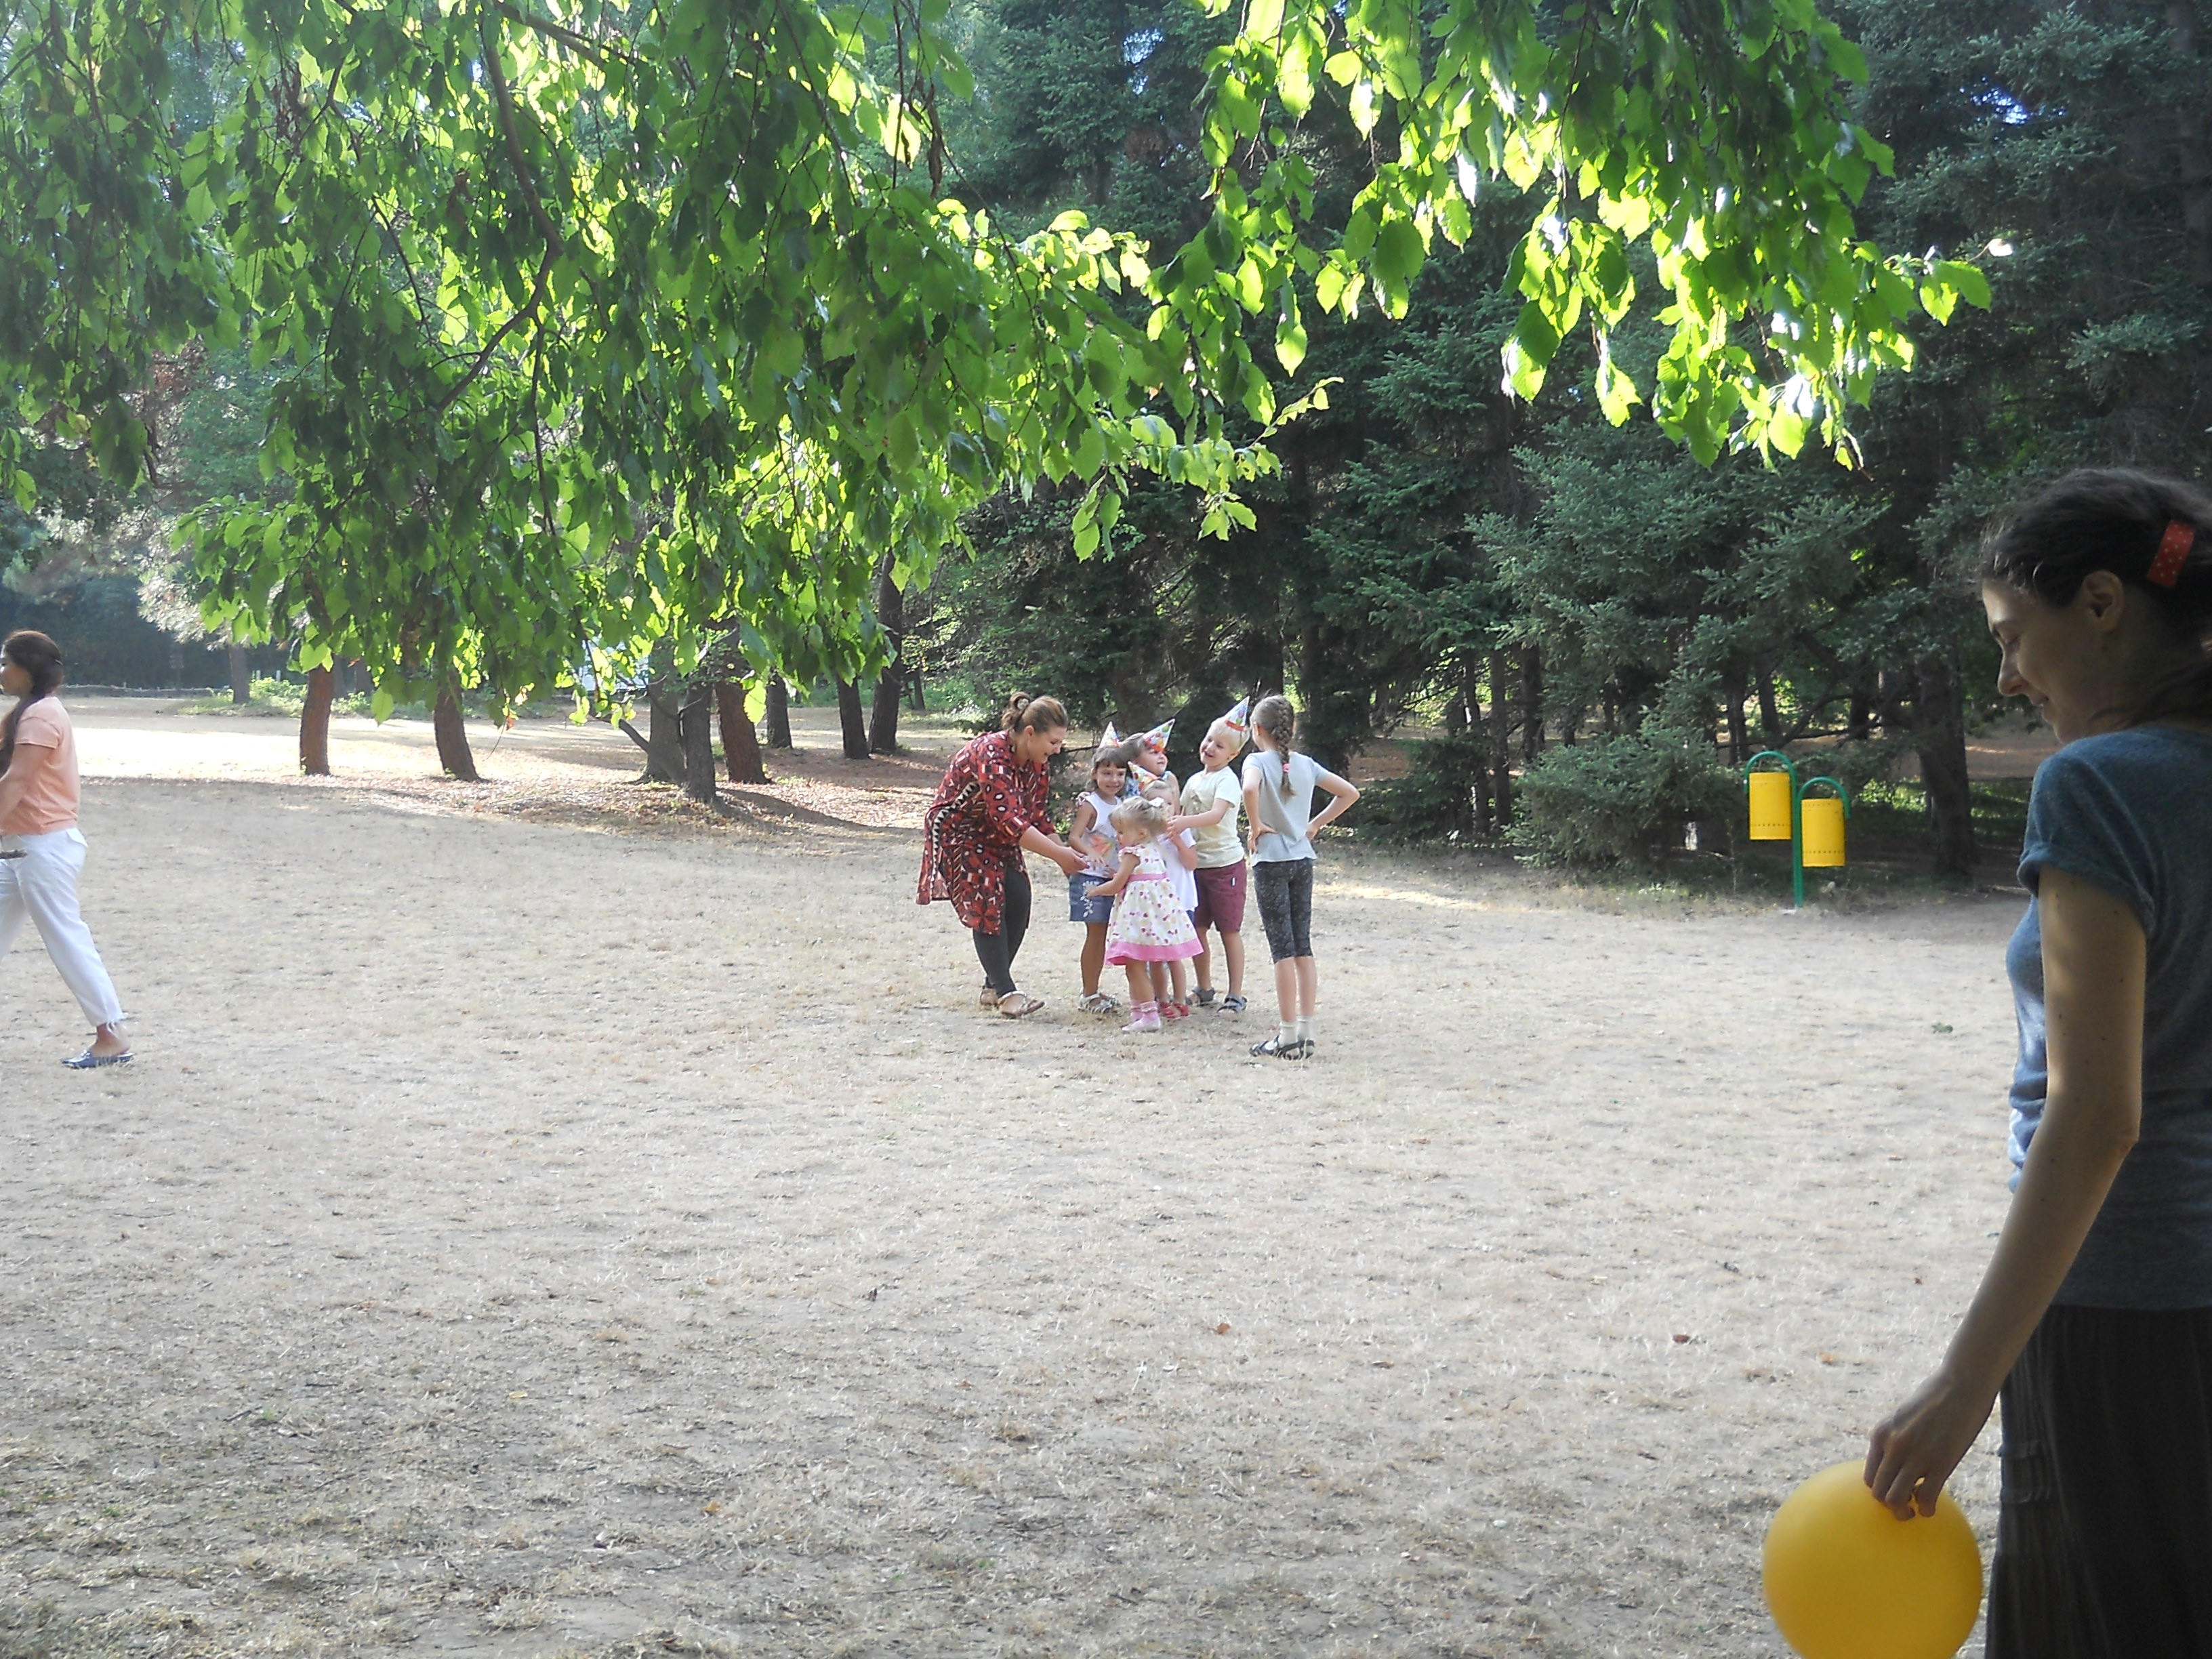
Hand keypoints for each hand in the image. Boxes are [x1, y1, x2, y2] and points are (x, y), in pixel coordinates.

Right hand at [1053, 844, 1086, 876]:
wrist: (1055, 853)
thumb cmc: (1064, 850)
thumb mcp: (1072, 850)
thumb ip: (1078, 854)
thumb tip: (1083, 856)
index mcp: (1074, 858)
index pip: (1082, 863)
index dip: (1086, 865)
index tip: (1088, 865)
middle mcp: (1071, 863)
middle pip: (1080, 868)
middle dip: (1083, 867)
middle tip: (1086, 867)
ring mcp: (1068, 867)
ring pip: (1076, 871)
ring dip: (1079, 870)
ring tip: (1081, 868)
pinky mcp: (1065, 869)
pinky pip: (1071, 872)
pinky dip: (1074, 871)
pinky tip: (1075, 870)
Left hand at [1863, 1365, 1997, 1518]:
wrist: (1959, 1386)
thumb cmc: (1935, 1398)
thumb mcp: (1903, 1418)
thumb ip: (1896, 1439)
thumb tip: (1896, 1461)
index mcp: (1880, 1434)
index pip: (1869, 1475)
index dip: (1880, 1489)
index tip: (1895, 1491)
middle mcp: (1892, 1447)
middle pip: (1878, 1491)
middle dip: (1889, 1506)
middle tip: (1904, 1508)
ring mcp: (1915, 1456)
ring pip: (1895, 1499)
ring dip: (1904, 1512)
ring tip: (1915, 1511)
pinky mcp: (1939, 1463)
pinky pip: (1925, 1498)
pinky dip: (1927, 1509)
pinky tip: (1931, 1508)